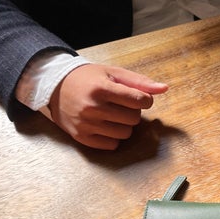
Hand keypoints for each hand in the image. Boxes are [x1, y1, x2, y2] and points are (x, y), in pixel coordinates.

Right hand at [47, 64, 168, 149]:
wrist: (55, 87)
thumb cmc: (88, 79)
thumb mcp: (113, 73)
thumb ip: (140, 82)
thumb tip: (164, 88)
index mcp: (101, 89)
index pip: (139, 100)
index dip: (145, 100)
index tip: (139, 98)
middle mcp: (92, 108)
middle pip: (134, 118)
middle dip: (134, 112)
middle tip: (122, 105)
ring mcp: (86, 124)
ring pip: (125, 133)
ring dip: (124, 125)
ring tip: (113, 114)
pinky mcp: (81, 137)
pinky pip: (112, 145)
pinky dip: (113, 137)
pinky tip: (105, 125)